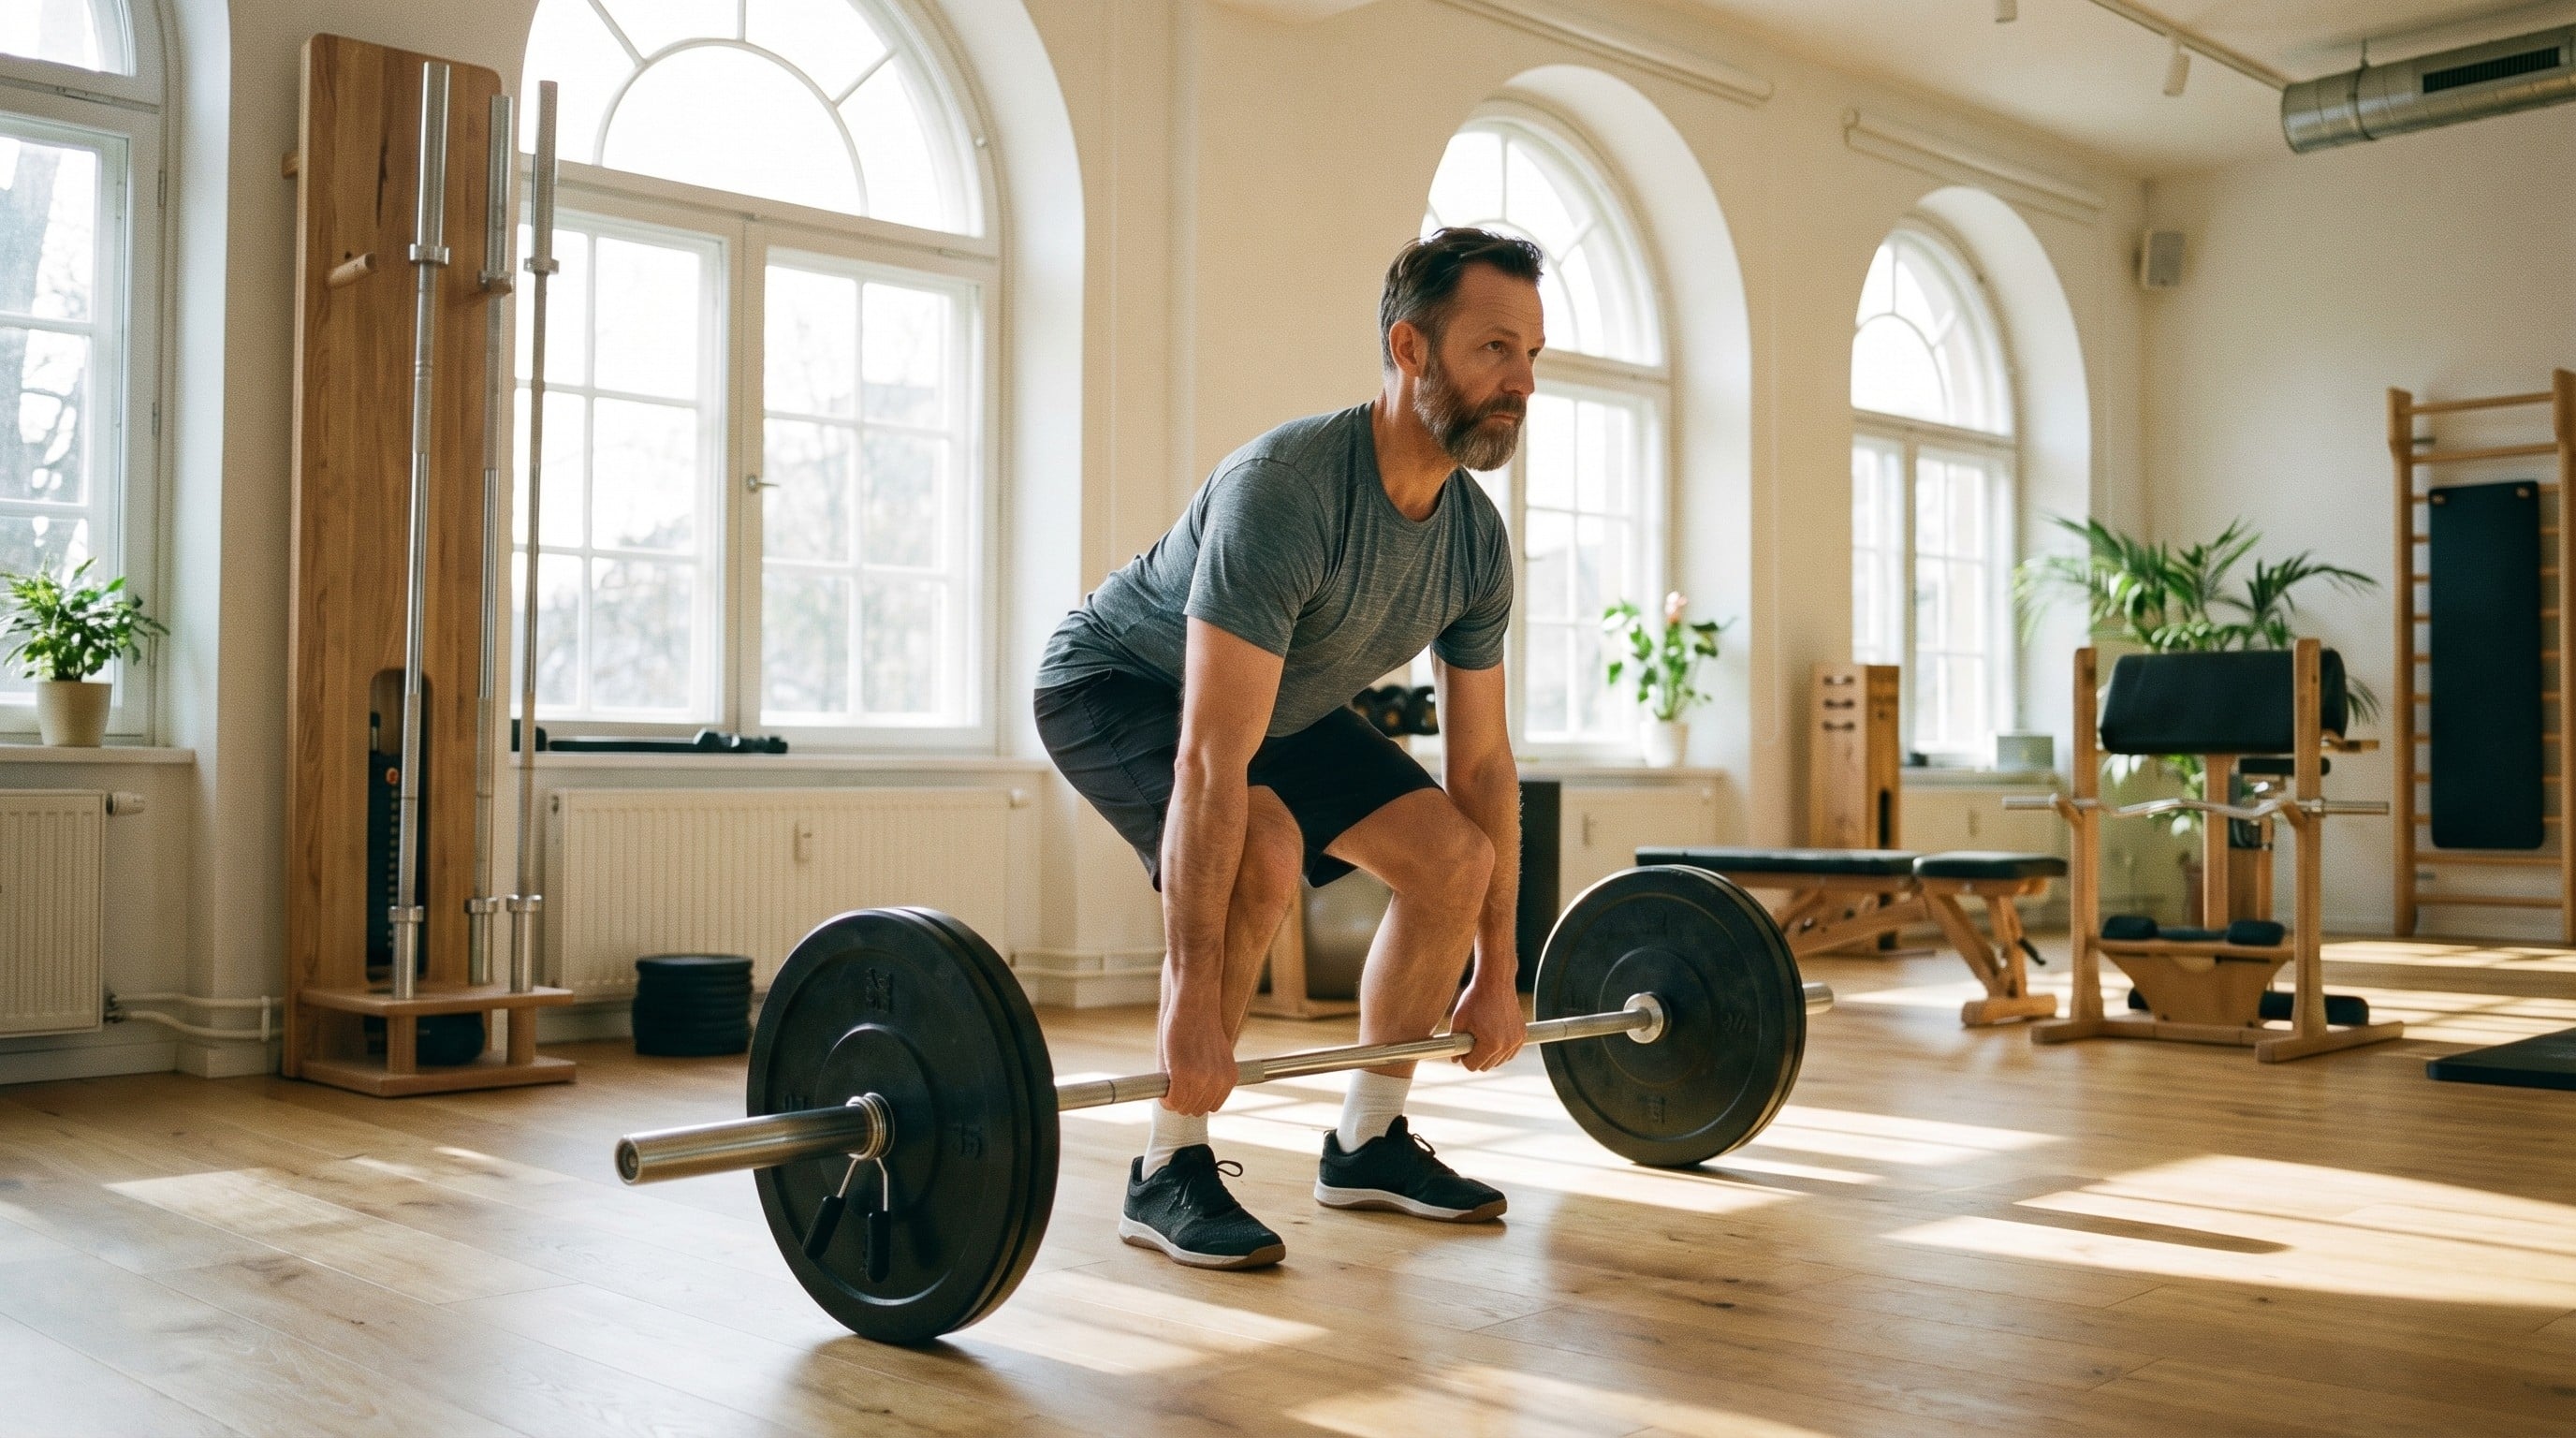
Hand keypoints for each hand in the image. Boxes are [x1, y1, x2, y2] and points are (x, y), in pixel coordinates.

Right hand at [1157, 996, 1237, 1115]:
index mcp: (1229, 1077)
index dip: (1196, 1099)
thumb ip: (1210, 1075)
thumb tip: (1193, 1094)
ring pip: (1183, 1107)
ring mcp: (1201, 1079)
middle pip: (1197, 1109)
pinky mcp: (1182, 1074)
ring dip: (1173, 1099)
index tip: (1186, 1091)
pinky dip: (1165, 1098)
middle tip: (1174, 1086)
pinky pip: (1171, 1100)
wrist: (1196, 1003)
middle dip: (1183, 1100)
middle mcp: (1218, 1081)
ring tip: (1169, 1083)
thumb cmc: (1202, 1024)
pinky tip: (1163, 1088)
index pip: (1212, 1105)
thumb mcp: (1215, 1054)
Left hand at [1448, 976, 1525, 1071]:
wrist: (1495, 982)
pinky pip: (1510, 1053)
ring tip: (1482, 1035)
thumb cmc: (1475, 999)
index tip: (1462, 1045)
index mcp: (1490, 1044)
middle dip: (1476, 1056)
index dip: (1464, 1057)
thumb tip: (1454, 1059)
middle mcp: (1506, 1045)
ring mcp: (1516, 1041)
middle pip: (1486, 1066)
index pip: (1472, 1066)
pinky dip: (1502, 1049)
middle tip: (1471, 1039)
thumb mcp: (1459, 1020)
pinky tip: (1493, 1036)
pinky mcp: (1522, 1035)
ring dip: (1489, 1054)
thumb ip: (1454, 1041)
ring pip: (1499, 1061)